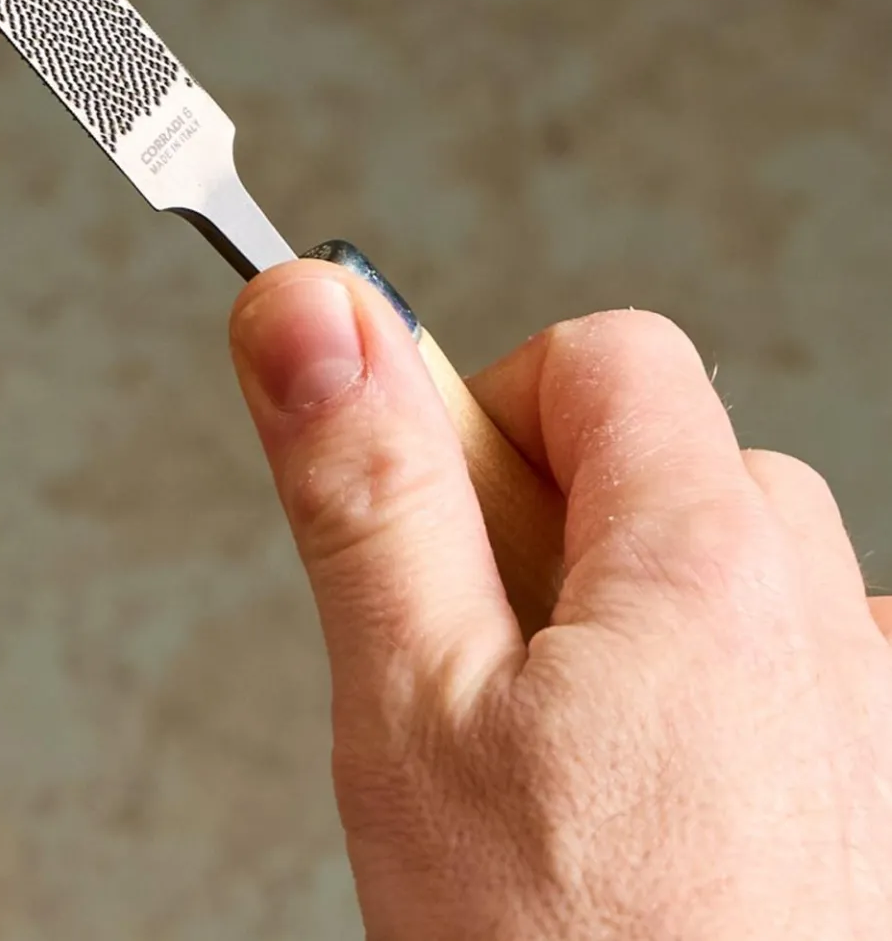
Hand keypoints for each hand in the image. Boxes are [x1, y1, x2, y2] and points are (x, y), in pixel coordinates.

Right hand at [231, 261, 891, 939]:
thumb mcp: (407, 710)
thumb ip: (363, 483)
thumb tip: (308, 305)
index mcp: (712, 564)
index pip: (605, 355)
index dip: (490, 413)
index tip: (432, 527)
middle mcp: (837, 623)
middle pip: (676, 466)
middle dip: (561, 532)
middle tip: (481, 683)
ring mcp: (885, 727)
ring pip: (742, 583)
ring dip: (646, 628)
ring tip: (567, 780)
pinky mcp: (891, 812)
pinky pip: (811, 692)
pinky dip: (730, 718)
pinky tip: (666, 836)